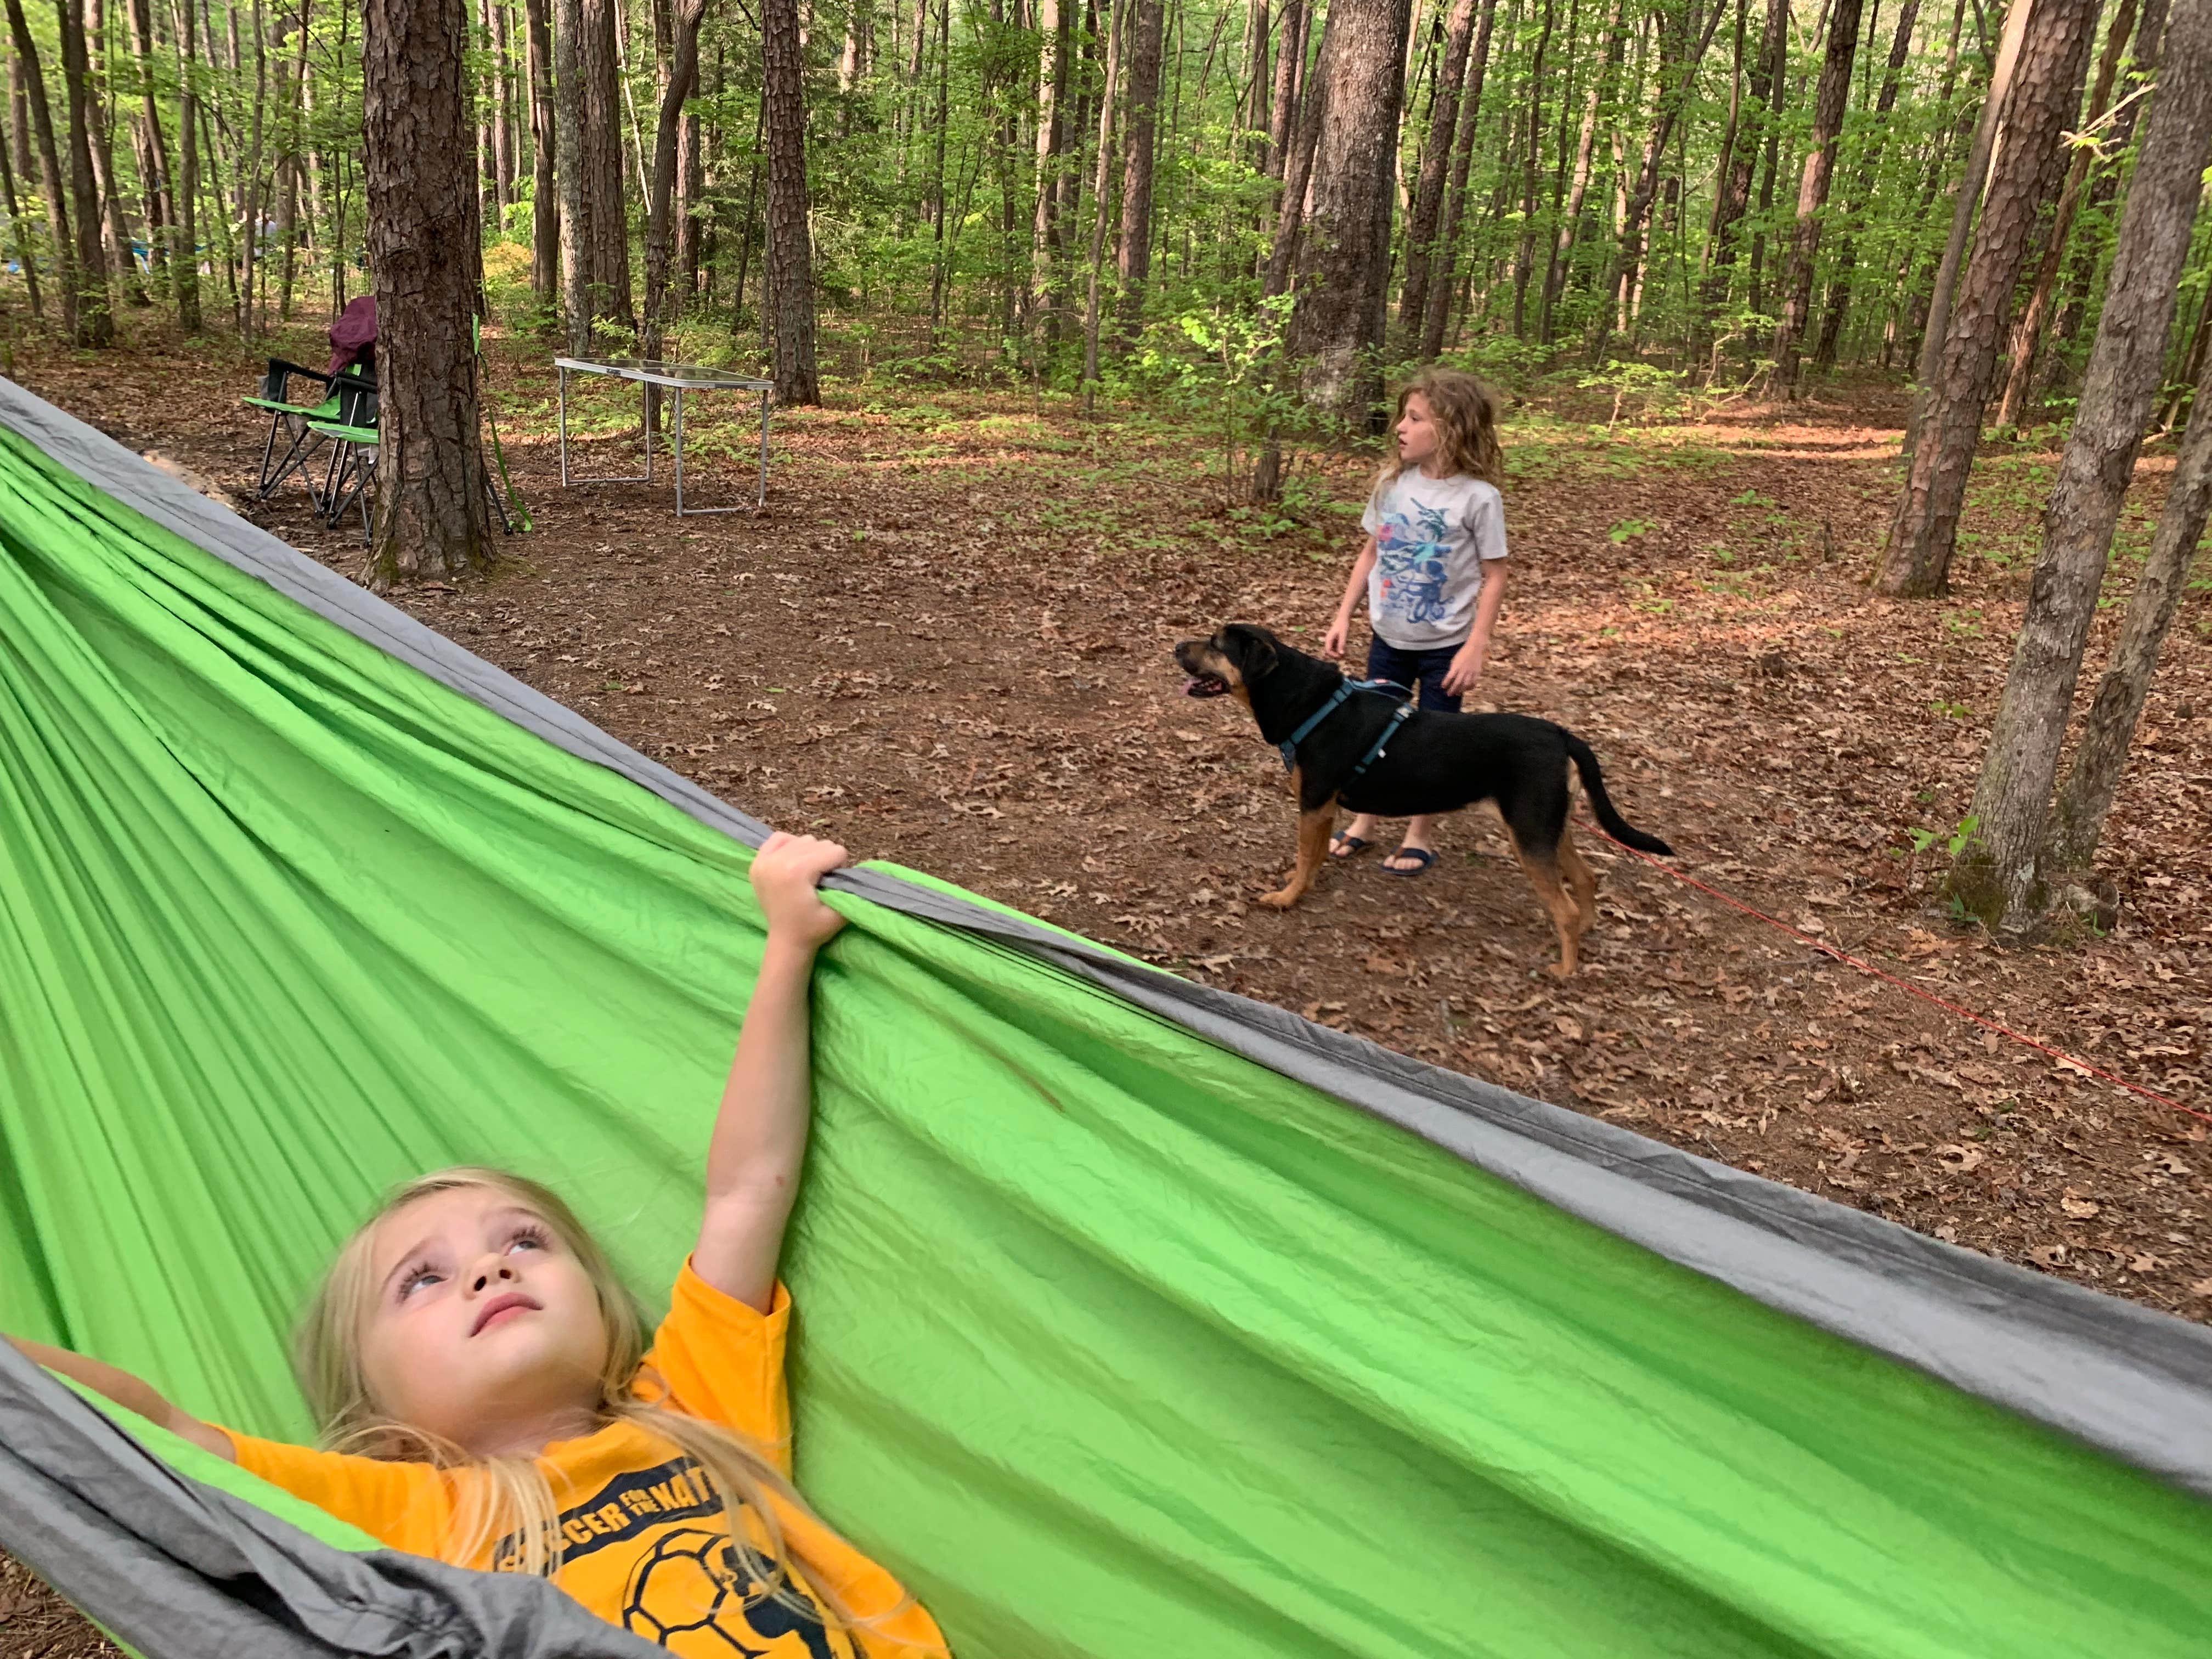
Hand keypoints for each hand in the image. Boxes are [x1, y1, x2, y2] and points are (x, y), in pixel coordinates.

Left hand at [749, 832, 849, 951]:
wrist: (786, 941)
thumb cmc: (813, 929)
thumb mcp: (840, 913)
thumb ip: (851, 888)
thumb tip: (852, 869)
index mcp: (797, 871)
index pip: (835, 851)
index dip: (839, 868)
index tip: (831, 885)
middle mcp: (778, 861)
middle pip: (819, 843)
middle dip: (825, 860)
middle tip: (819, 881)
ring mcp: (765, 861)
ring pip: (803, 839)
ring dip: (810, 853)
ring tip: (807, 874)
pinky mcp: (758, 862)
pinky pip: (780, 838)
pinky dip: (791, 846)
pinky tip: (793, 863)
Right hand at [1322, 618, 1349, 658]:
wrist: (1343, 618)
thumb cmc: (1343, 626)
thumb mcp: (1343, 636)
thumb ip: (1341, 645)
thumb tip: (1341, 654)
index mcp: (1329, 639)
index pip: (1328, 650)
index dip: (1333, 655)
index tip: (1340, 656)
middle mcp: (1328, 640)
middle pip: (1329, 651)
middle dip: (1335, 655)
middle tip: (1343, 656)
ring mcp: (1331, 639)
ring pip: (1332, 649)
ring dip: (1337, 652)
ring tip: (1344, 653)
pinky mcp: (1334, 639)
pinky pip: (1334, 646)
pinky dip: (1338, 649)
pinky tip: (1344, 648)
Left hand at [1441, 650, 1483, 697]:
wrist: (1474, 648)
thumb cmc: (1462, 654)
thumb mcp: (1454, 660)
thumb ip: (1452, 669)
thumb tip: (1450, 678)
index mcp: (1456, 666)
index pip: (1449, 677)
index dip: (1445, 683)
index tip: (1443, 687)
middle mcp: (1463, 670)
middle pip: (1457, 683)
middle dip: (1452, 690)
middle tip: (1449, 694)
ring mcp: (1471, 672)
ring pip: (1465, 685)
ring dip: (1460, 690)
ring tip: (1457, 694)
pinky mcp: (1477, 673)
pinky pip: (1474, 682)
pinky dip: (1470, 687)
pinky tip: (1467, 689)